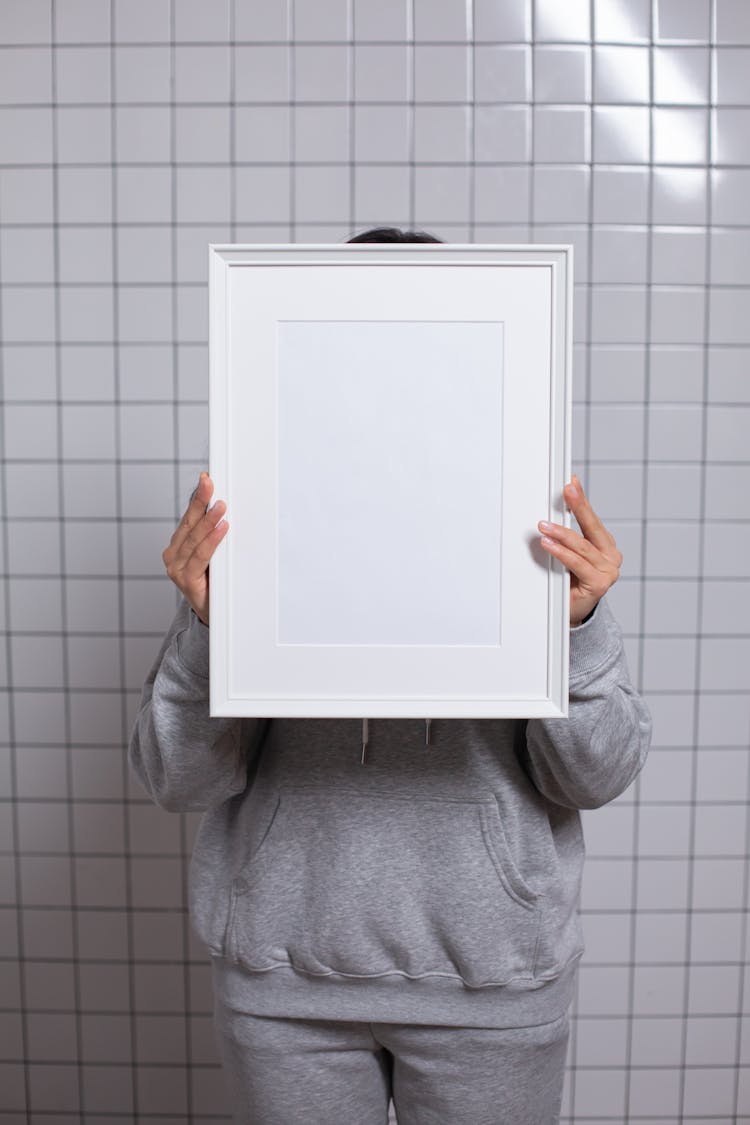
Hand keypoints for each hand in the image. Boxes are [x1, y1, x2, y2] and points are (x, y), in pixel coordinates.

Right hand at [162, 472, 227, 625]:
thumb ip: (215, 536)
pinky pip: (201, 555)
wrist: (213, 615)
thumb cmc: (214, 582)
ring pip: (194, 538)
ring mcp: (176, 567)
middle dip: (201, 501)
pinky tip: (222, 528)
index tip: (206, 479)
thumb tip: (230, 509)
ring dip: (208, 519)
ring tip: (220, 505)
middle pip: (189, 522)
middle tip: (210, 483)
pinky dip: (212, 540)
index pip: (189, 516)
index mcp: (178, 545)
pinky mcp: (185, 580)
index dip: (197, 497)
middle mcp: (173, 554)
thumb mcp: (214, 555)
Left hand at [537, 475, 621, 625]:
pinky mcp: (599, 584)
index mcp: (604, 545)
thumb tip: (549, 514)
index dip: (582, 500)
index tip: (571, 482)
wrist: (571, 613)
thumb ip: (565, 537)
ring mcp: (608, 570)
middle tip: (567, 490)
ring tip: (544, 526)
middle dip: (579, 505)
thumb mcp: (568, 555)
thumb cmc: (568, 582)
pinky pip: (577, 563)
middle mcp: (610, 556)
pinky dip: (561, 553)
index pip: (591, 519)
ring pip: (582, 546)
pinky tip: (549, 544)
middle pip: (592, 527)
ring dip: (562, 534)